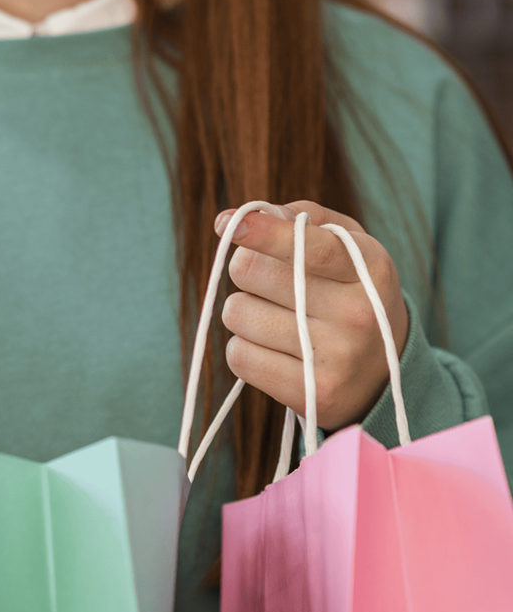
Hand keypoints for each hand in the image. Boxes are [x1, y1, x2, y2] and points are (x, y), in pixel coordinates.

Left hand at [215, 200, 408, 430]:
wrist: (383, 374)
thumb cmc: (350, 293)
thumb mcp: (348, 246)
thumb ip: (306, 220)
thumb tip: (256, 215)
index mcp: (369, 268)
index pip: (307, 246)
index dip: (263, 233)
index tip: (228, 224)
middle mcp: (357, 314)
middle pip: (251, 272)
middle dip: (247, 269)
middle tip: (269, 281)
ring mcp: (336, 359)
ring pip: (237, 313)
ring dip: (244, 310)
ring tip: (276, 317)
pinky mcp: (311, 395)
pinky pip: (238, 357)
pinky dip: (244, 348)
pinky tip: (273, 349)